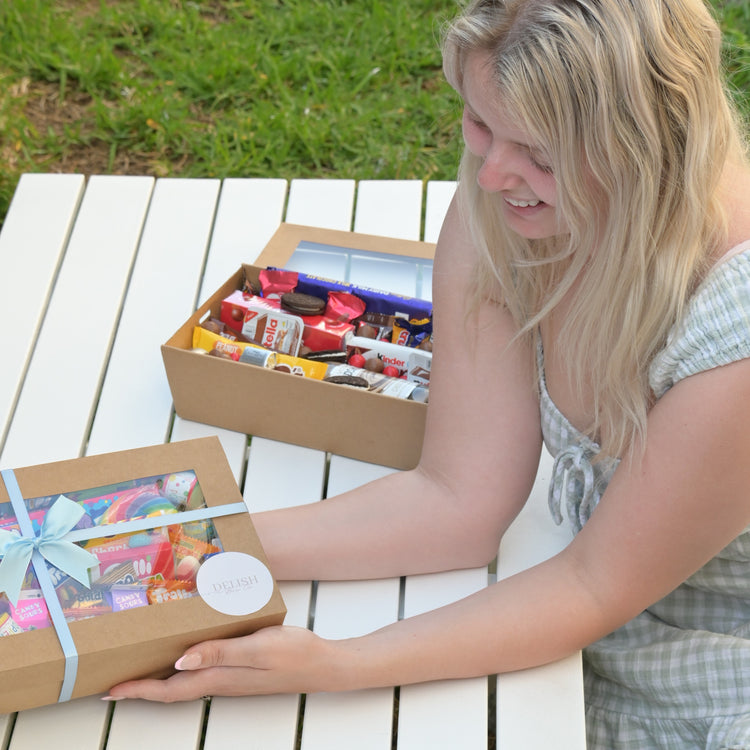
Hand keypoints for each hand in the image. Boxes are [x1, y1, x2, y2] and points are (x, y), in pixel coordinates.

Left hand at [104, 626, 340, 701]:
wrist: (324, 665)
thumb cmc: (294, 654)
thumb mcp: (258, 649)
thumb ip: (220, 654)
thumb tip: (179, 663)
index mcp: (220, 677)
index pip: (170, 689)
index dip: (139, 690)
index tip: (110, 691)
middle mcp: (221, 681)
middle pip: (172, 690)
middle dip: (141, 688)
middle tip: (115, 680)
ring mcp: (231, 677)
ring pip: (185, 682)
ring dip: (159, 678)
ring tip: (141, 666)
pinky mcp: (241, 668)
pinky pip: (203, 670)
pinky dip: (184, 665)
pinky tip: (185, 652)